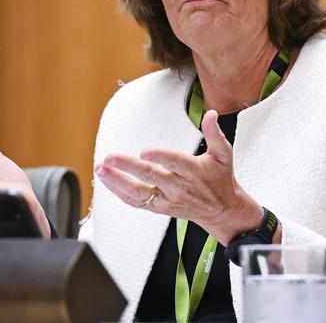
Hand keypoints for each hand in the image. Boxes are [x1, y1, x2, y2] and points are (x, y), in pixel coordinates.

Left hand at [96, 109, 263, 244]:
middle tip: (110, 158)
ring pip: (138, 193)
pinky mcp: (159, 207)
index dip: (160, 157)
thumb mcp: (224, 154)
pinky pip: (136, 202)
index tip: (144, 151)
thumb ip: (215, 133)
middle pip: (151, 177)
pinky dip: (119, 192)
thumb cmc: (220, 179)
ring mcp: (167, 199)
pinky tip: (106, 180)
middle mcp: (178, 187)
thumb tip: (211, 114)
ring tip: (101, 168)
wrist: (222, 211)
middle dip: (128, 167)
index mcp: (194, 172)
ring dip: (117, 181)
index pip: (175, 163)